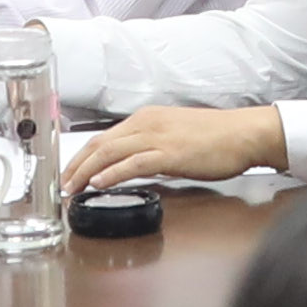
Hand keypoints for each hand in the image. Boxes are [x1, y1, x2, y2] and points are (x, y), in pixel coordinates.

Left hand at [73, 100, 277, 193]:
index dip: (82, 156)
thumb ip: (152, 149)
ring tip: (73, 187)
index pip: (104, 137)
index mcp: (147, 118)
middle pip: (100, 143)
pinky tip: (99, 184)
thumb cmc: (217, 138)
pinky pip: (133, 163)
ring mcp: (158, 137)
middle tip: (62, 183)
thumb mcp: (176, 138)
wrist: (244, 134)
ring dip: (86, 171)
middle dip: (76, 165)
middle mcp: (147, 123)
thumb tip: (134, 166)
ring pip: (110, 152)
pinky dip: (112, 173)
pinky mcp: (170, 153)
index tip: (70, 171)